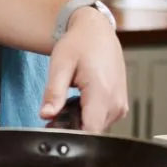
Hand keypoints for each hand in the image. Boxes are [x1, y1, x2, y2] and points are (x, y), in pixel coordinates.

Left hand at [43, 7, 127, 131]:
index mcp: (102, 92)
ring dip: (80, 121)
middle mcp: (116, 102)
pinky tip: (80, 100)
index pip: (90, 132)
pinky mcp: (120, 105)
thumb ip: (53, 92)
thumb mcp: (60, 65)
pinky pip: (102, 120)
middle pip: (91, 132)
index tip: (55, 128)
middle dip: (71, 127)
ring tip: (69, 99)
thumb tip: (46, 114)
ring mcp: (120, 105)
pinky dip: (89, 115)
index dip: (71, 135)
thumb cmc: (79, 44)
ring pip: (96, 128)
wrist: (97, 30)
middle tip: (56, 109)